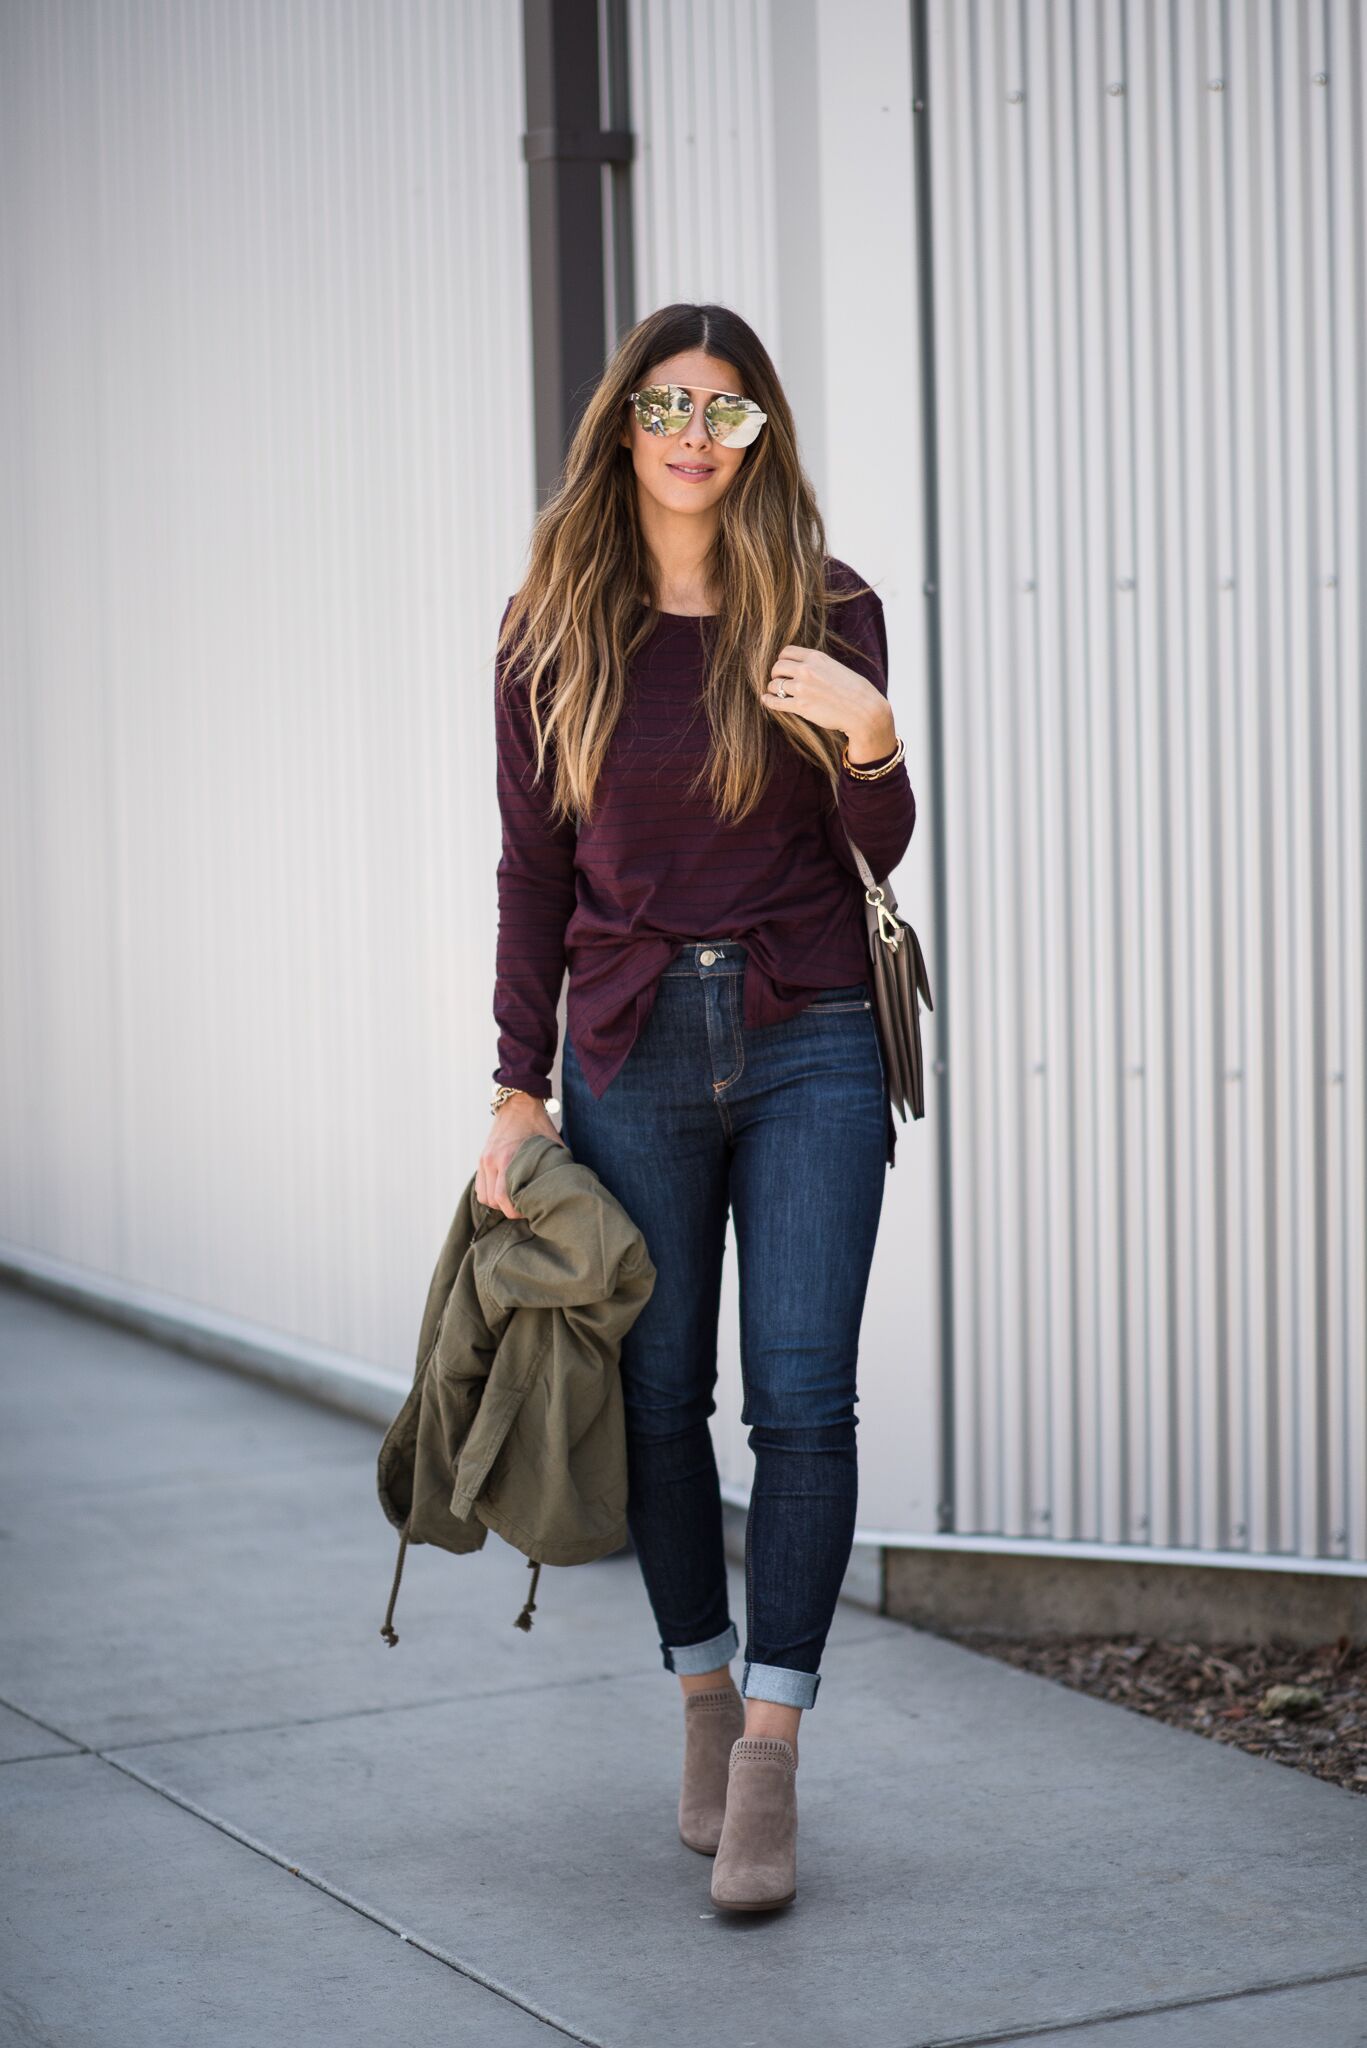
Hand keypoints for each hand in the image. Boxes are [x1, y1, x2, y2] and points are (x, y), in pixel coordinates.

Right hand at [477, 1092, 566, 1219]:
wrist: (518, 1104)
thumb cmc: (538, 1125)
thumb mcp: (552, 1146)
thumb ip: (556, 1166)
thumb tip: (568, 1187)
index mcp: (507, 1158)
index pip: (503, 1198)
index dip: (515, 1210)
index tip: (529, 1209)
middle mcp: (491, 1161)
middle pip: (492, 1201)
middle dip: (507, 1209)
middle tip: (524, 1207)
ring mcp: (484, 1160)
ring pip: (483, 1196)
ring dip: (497, 1202)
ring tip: (513, 1199)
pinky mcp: (481, 1159)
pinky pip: (479, 1186)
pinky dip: (489, 1193)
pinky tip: (504, 1191)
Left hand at [761, 644, 895, 760]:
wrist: (864, 710)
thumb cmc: (855, 691)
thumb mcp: (836, 668)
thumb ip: (818, 665)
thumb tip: (804, 667)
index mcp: (816, 657)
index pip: (786, 652)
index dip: (782, 660)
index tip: (784, 668)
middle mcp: (806, 670)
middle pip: (777, 667)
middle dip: (776, 674)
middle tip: (779, 681)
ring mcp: (802, 688)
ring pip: (774, 685)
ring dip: (774, 689)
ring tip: (776, 693)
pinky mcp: (800, 706)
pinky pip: (775, 702)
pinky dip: (768, 700)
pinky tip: (766, 700)